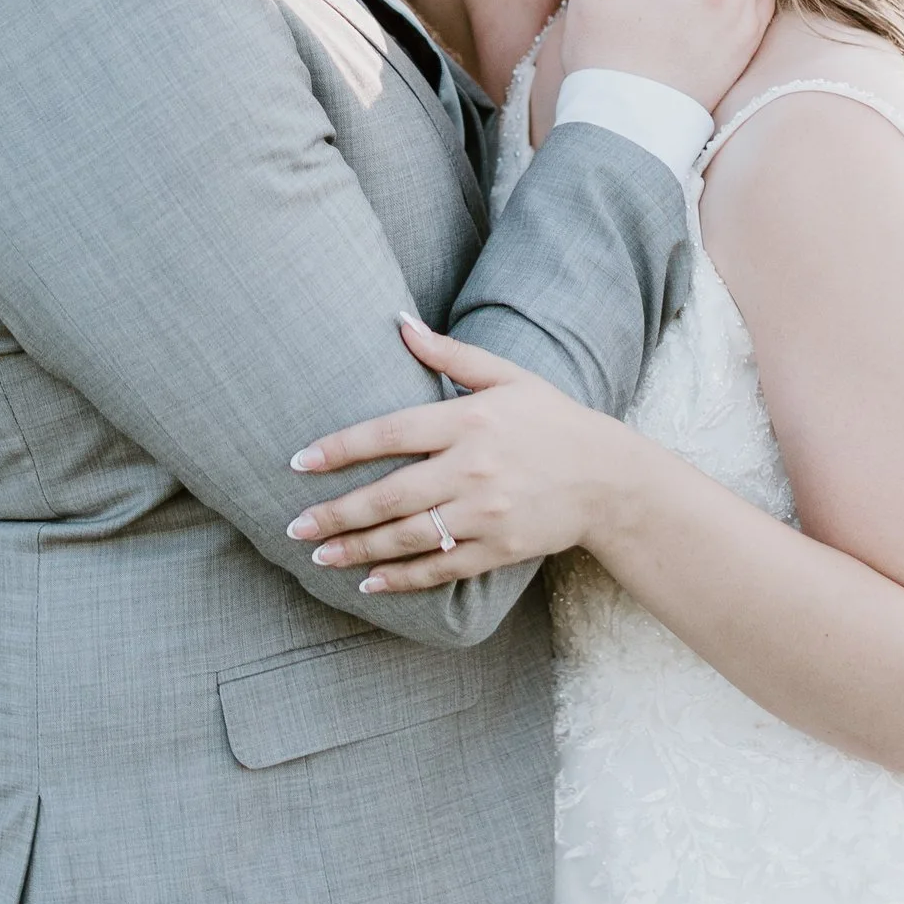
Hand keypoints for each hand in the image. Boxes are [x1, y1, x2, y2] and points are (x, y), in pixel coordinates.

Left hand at [283, 318, 630, 592]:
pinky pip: (439, 568)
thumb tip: (399, 322)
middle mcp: (472, 468)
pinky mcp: (498, 548)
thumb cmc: (552, 419)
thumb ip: (449, 354)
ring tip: (319, 554)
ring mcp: (485, 513)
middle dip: (336, 513)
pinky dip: (401, 578)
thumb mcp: (507, 376)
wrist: (609, 478)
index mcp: (469, 420)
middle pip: (389, 494)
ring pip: (407, 537)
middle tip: (295, 525)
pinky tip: (369, 580)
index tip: (300, 462)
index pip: (390, 433)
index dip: (340, 448)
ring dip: (357, 548)